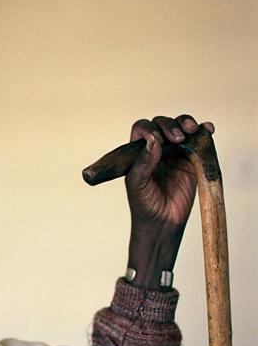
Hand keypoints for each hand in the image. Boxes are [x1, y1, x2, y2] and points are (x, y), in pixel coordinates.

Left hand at [125, 114, 214, 289]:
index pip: (142, 130)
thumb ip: (143, 162)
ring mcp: (174, 153)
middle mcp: (155, 150)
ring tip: (191, 130)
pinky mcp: (191, 160)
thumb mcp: (137, 184)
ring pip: (181, 128)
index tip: (158, 139)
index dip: (149, 129)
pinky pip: (198, 141)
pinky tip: (207, 130)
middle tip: (177, 138)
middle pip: (163, 124)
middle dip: (170, 125)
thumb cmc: (144, 205)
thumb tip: (154, 139)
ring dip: (186, 123)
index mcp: (138, 153)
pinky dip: (204, 132)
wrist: (162, 223)